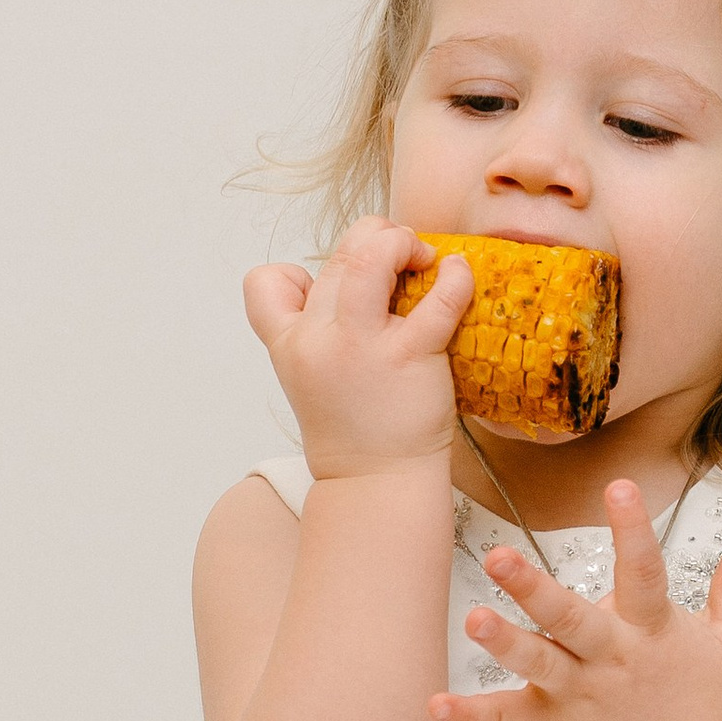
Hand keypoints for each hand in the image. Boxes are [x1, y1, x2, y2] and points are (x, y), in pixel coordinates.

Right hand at [243, 220, 470, 481]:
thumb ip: (313, 330)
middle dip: (377, 238)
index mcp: (290, 343)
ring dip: (401, 242)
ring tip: (422, 258)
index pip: (263, 282)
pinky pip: (436, 298)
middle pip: (338, 254)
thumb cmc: (354, 428)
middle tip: (403, 257)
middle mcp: (318, 339)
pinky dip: (454, 275)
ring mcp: (361, 347)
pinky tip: (459, 274)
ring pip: (370, 257)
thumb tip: (337, 281)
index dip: (296, 267)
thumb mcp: (309, 378)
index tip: (331, 284)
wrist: (376, 483)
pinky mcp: (408, 357)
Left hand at [431, 478, 721, 720]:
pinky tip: (436, 704)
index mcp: (653, 630)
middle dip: (535, 588)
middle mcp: (613, 660)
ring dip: (504, 642)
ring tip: (474, 618)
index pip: (643, 572)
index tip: (618, 486)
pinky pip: (510, 719)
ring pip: (538, 663)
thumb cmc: (713, 703)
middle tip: (501, 556)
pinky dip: (473, 715)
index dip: (631, 529)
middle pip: (571, 620)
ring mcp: (581, 694)